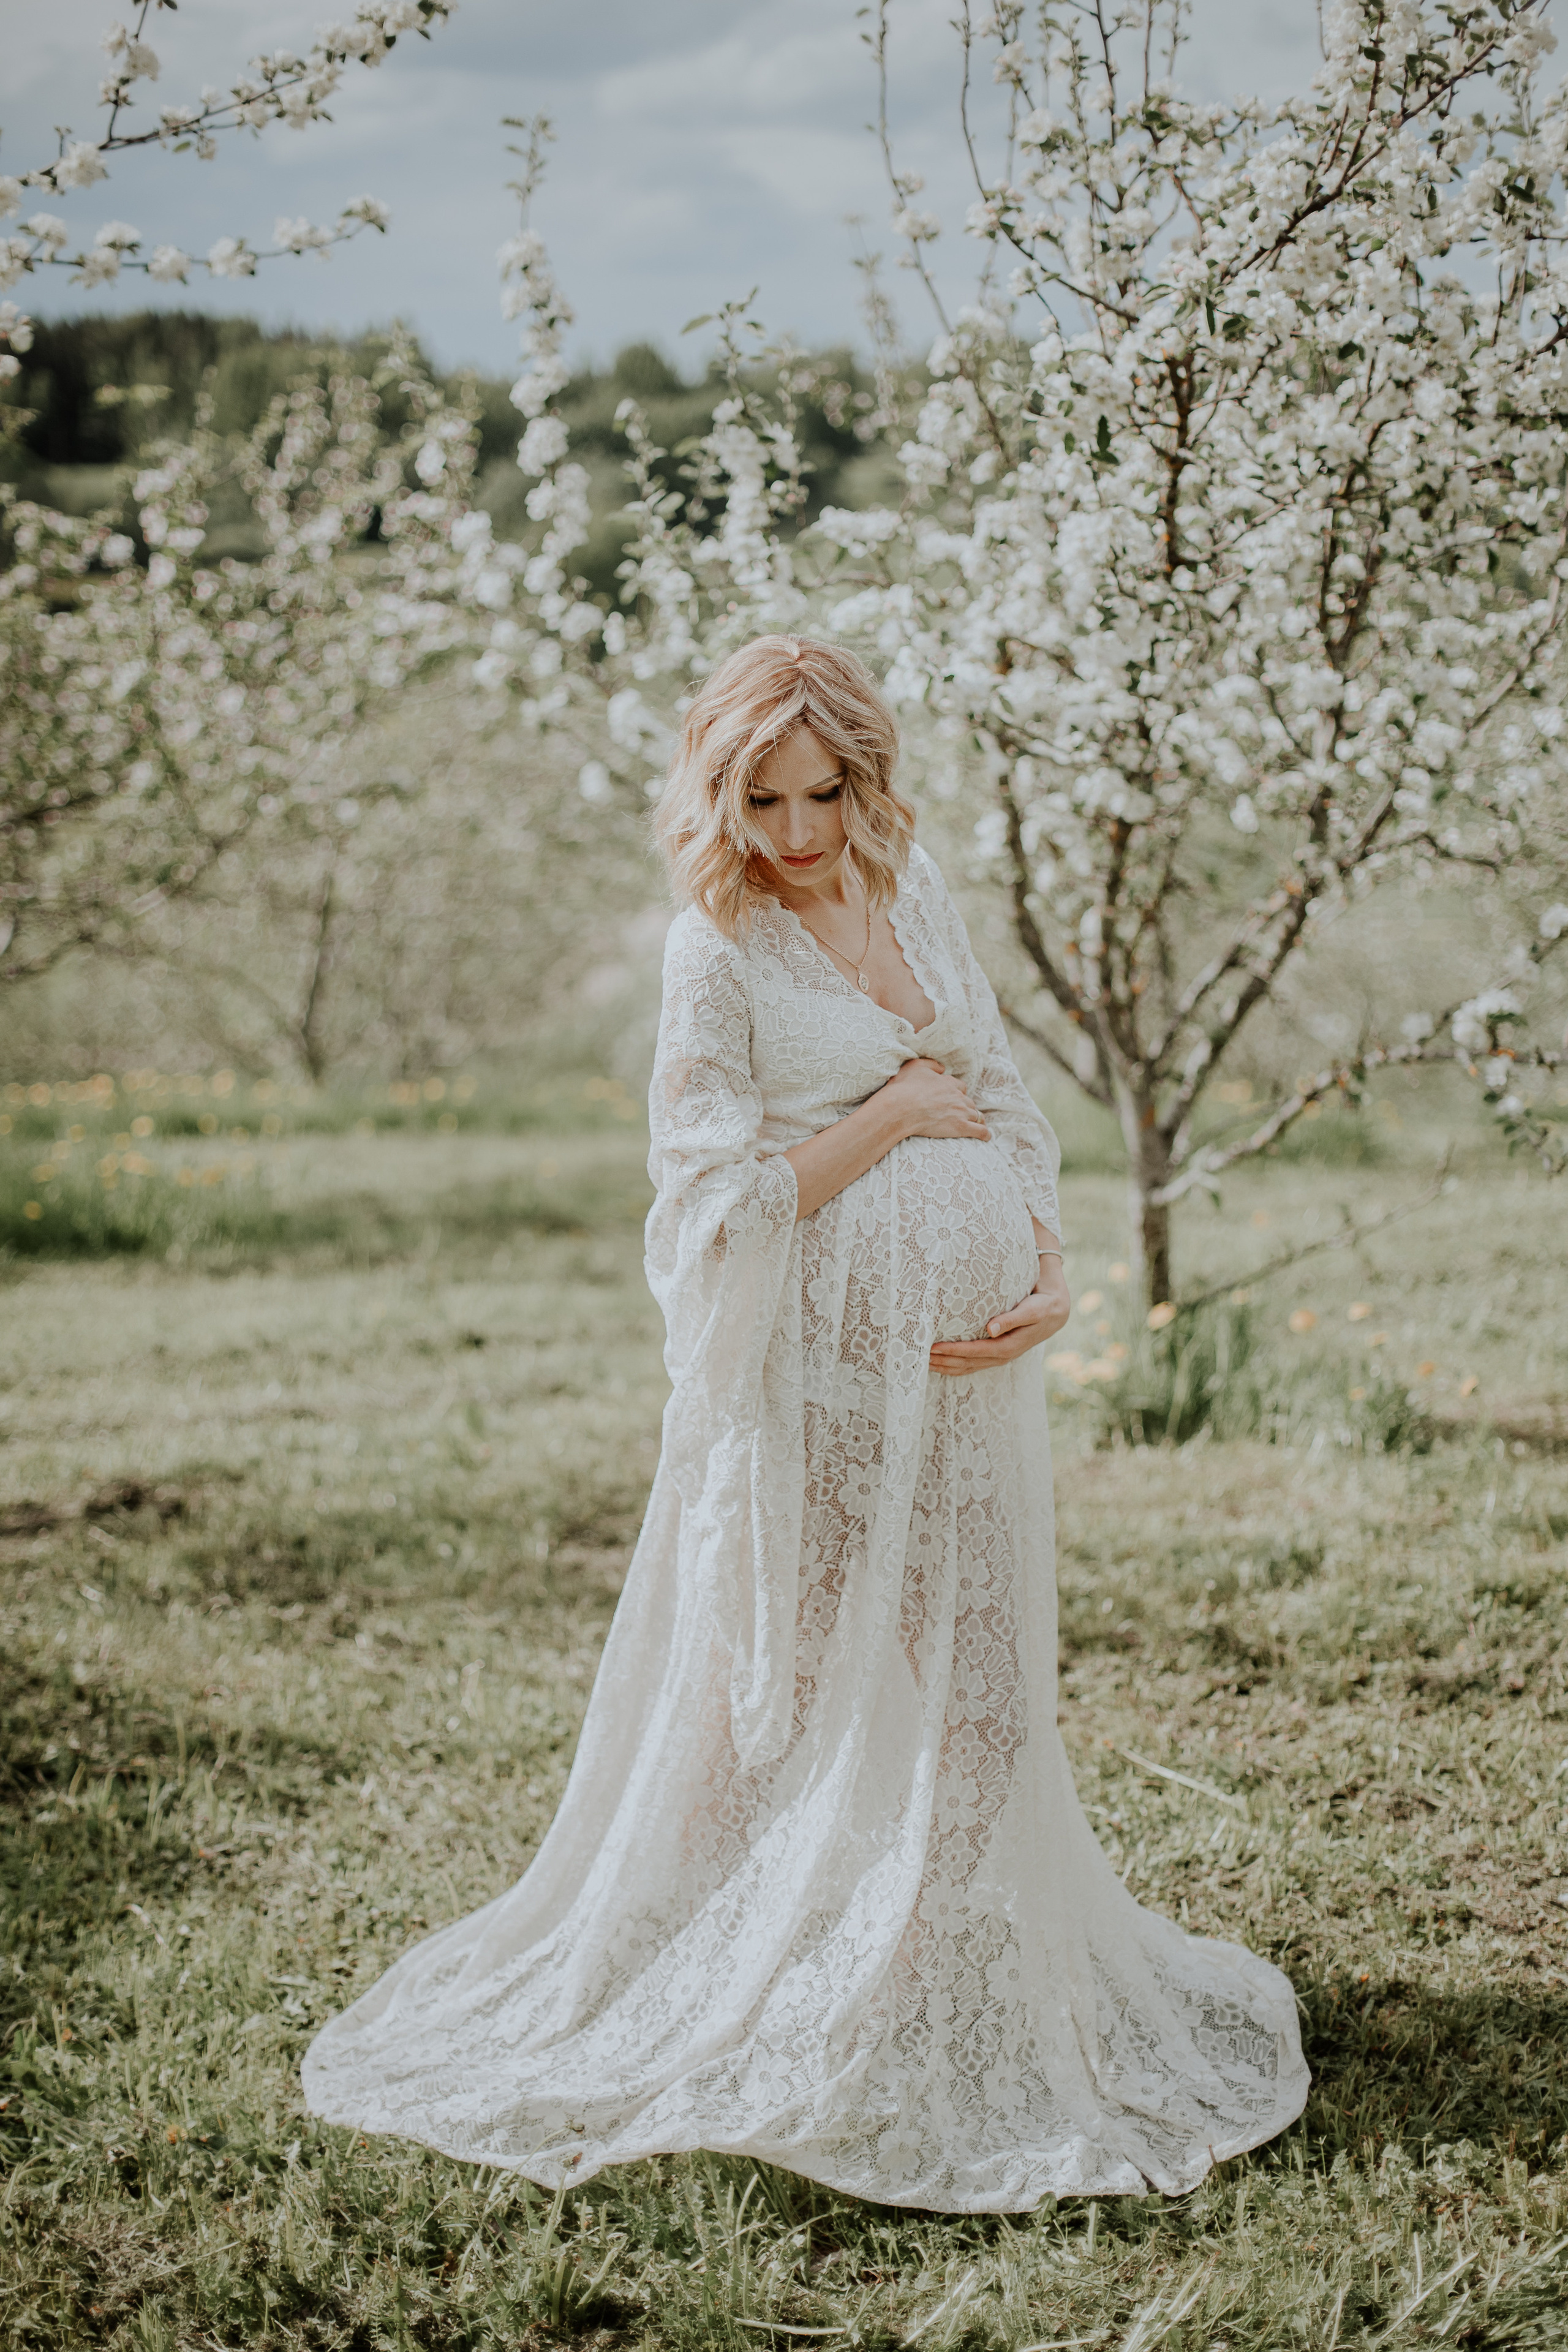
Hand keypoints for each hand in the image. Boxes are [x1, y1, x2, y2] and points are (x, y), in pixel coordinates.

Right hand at [878, 1057, 989, 1143]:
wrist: (901, 1108)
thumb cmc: (904, 1088)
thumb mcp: (915, 1066)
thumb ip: (931, 1064)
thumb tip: (942, 1067)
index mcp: (948, 1082)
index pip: (960, 1087)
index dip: (957, 1092)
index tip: (953, 1098)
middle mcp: (957, 1096)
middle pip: (969, 1101)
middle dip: (966, 1106)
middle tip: (961, 1113)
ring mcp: (961, 1112)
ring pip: (976, 1114)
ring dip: (975, 1118)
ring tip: (975, 1124)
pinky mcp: (961, 1127)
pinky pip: (980, 1130)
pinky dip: (984, 1133)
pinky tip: (986, 1137)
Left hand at [929, 1260, 1070, 1375]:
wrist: (1054, 1312)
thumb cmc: (1041, 1308)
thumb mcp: (1030, 1310)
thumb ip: (1011, 1319)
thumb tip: (990, 1328)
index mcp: (1009, 1346)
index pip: (976, 1352)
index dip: (955, 1351)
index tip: (935, 1347)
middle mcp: (1003, 1355)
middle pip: (969, 1363)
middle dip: (945, 1361)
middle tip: (922, 1357)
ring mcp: (999, 1357)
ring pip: (969, 1367)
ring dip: (947, 1366)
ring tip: (925, 1364)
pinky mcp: (997, 1353)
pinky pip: (973, 1364)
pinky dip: (956, 1366)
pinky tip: (942, 1364)